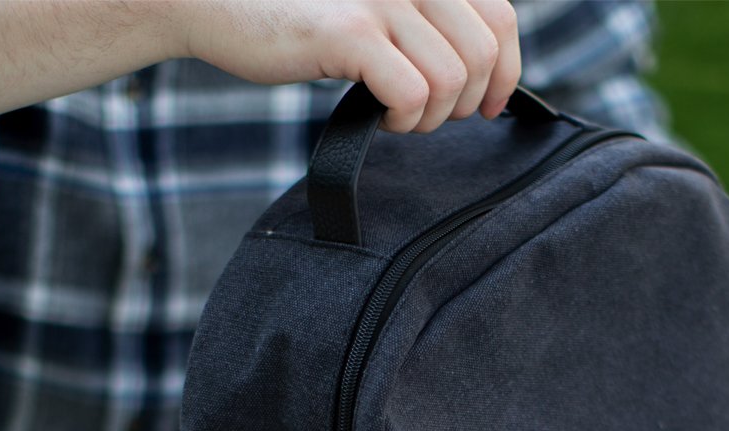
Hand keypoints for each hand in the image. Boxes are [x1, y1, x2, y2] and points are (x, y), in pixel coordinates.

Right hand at [178, 0, 521, 133]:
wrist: (220, 3)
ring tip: (396, 114)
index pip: (501, 17)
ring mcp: (381, 0)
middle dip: (467, 102)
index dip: (507, 71)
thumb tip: (482, 77)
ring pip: (452, 79)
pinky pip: (413, 93)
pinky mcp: (349, 32)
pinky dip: (405, 119)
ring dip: (431, 117)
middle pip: (483, 54)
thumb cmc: (300, 18)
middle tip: (428, 115)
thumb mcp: (379, 12)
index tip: (491, 106)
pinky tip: (379, 115)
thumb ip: (426, 27)